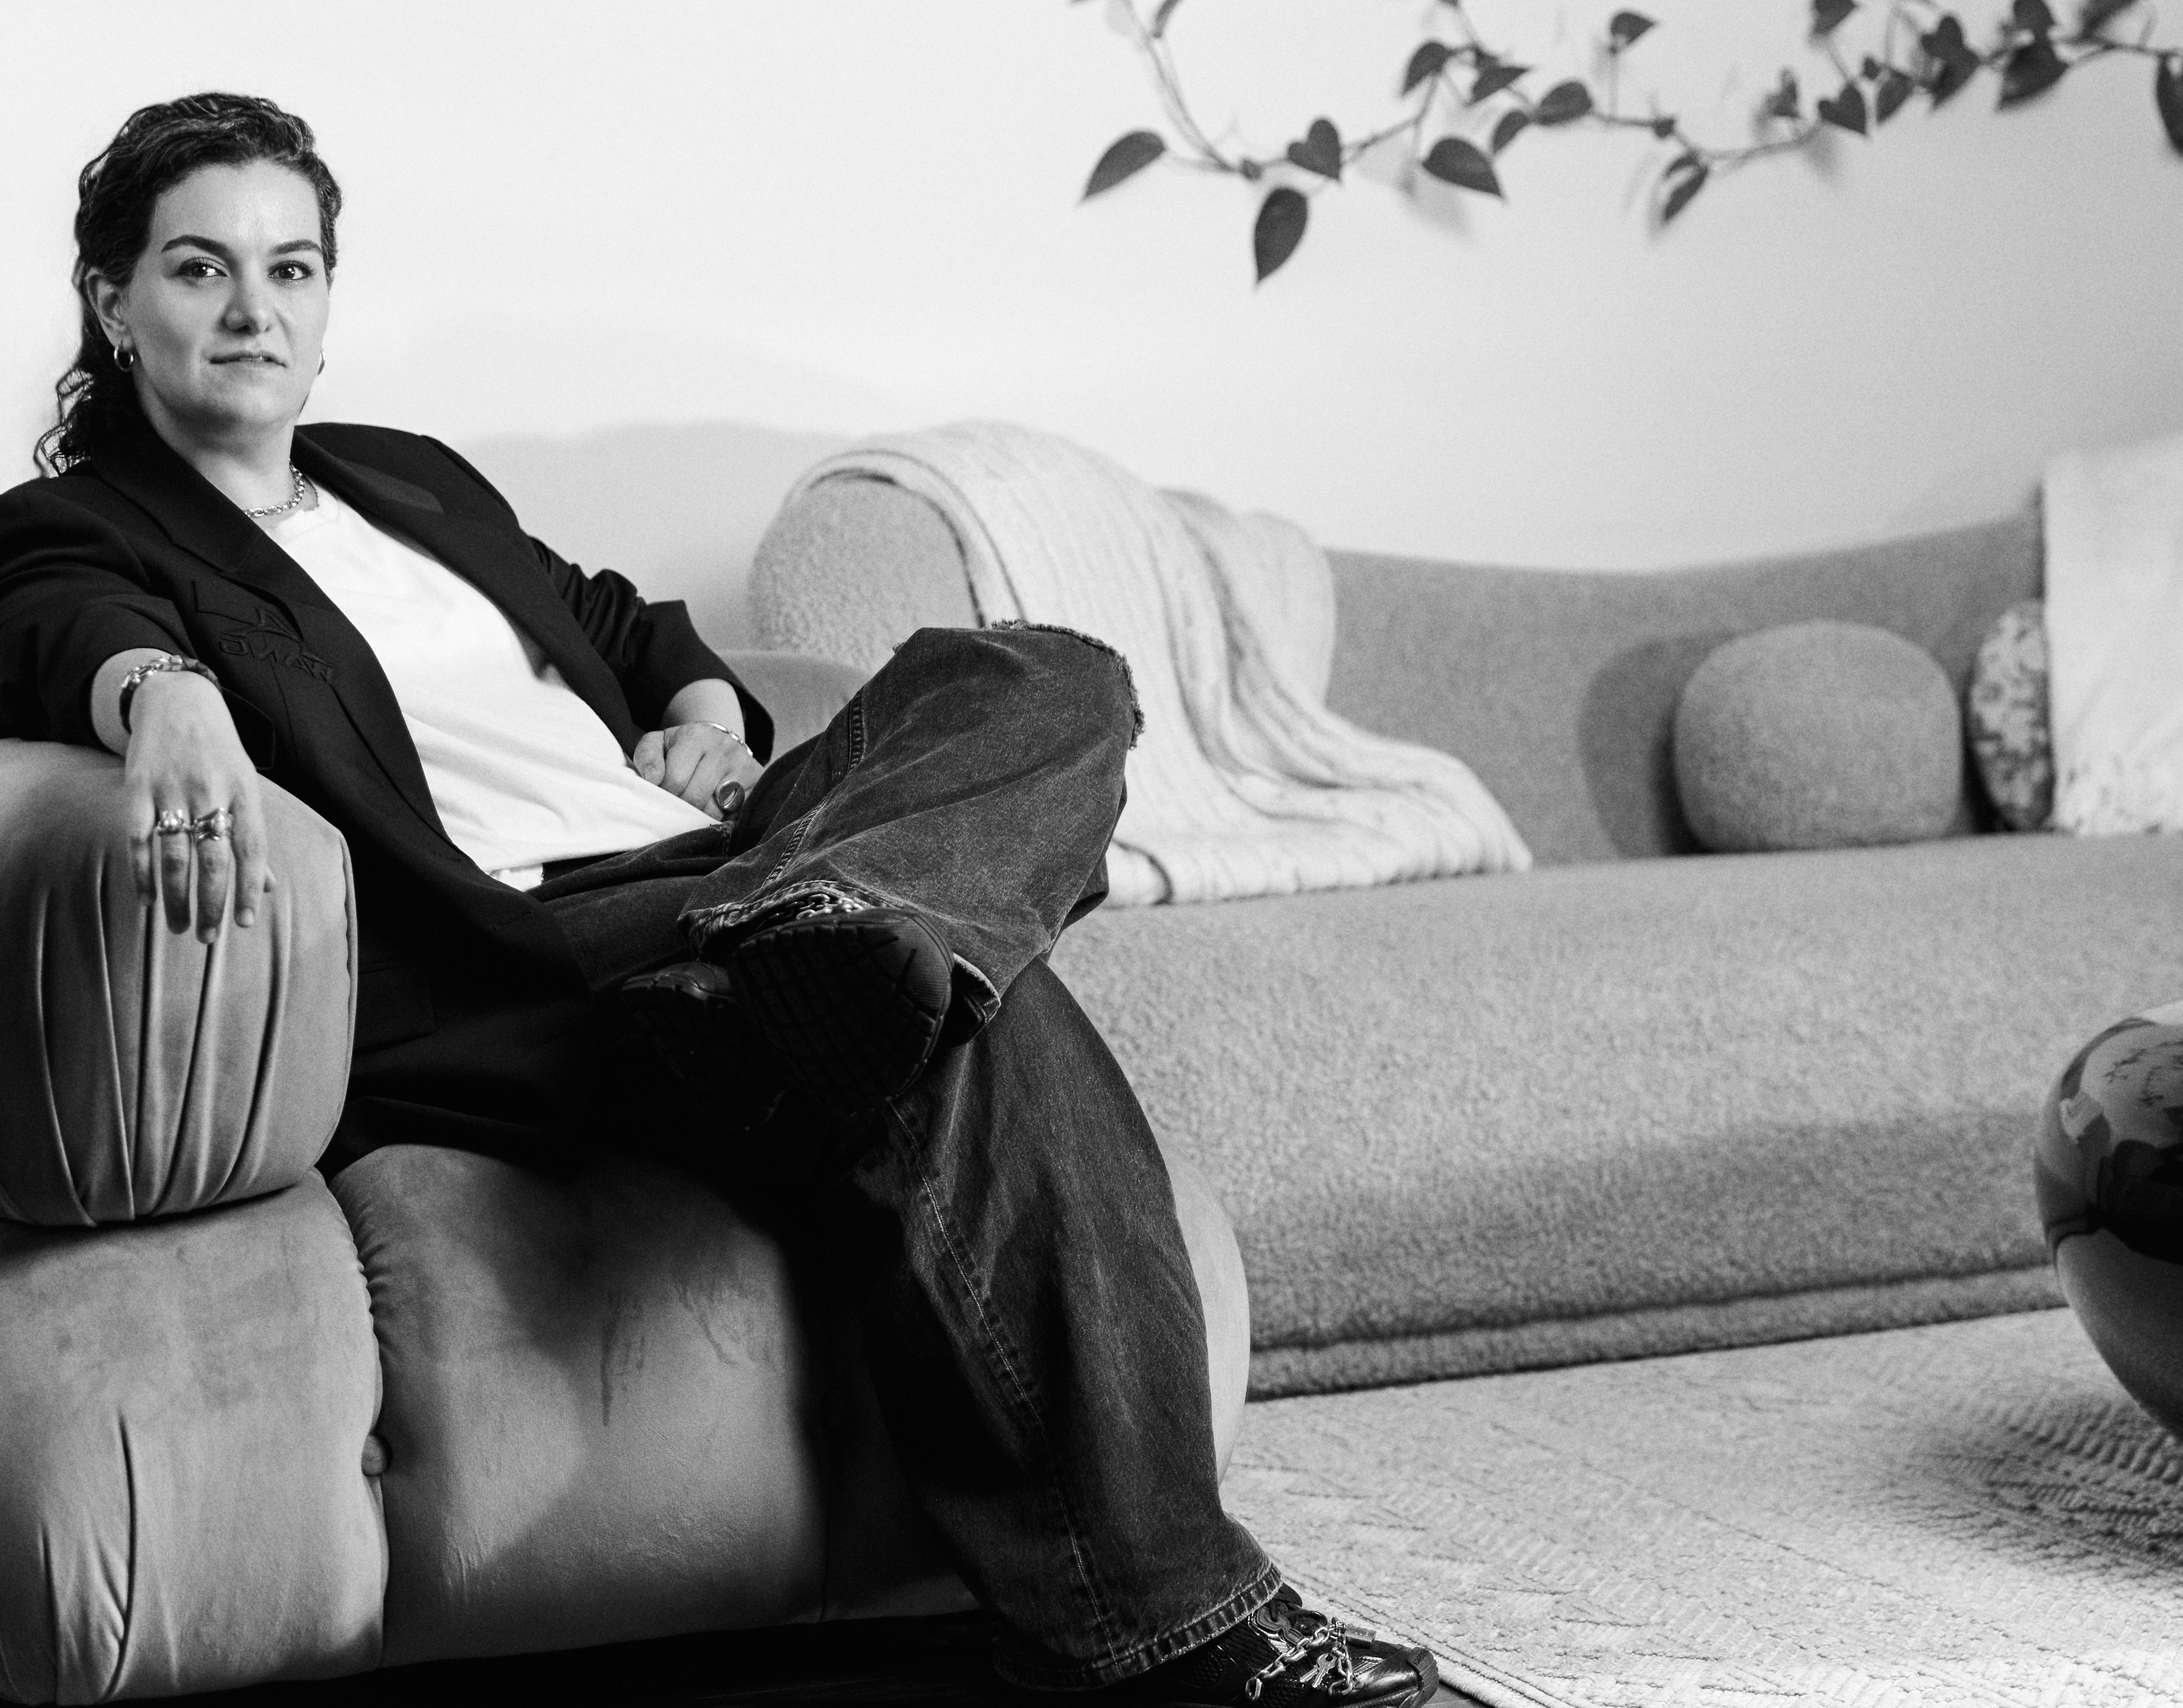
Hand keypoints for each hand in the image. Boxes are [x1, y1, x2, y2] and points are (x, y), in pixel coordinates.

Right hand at [123, 670, 275, 941]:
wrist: (178, 701)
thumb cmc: (220, 753)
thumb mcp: (247, 786)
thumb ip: (252, 836)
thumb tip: (267, 887)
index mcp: (244, 792)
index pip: (251, 849)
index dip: (247, 889)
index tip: (244, 924)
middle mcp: (211, 792)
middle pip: (213, 858)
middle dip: (211, 903)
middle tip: (208, 937)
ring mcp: (172, 790)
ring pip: (174, 856)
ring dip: (176, 897)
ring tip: (180, 927)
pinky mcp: (138, 788)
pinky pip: (139, 839)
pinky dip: (142, 873)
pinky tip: (146, 900)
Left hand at [632, 721, 764, 820]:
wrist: (719, 743)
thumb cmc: (681, 750)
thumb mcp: (658, 745)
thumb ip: (647, 758)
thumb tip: (653, 780)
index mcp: (696, 735)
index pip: (674, 781)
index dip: (664, 796)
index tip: (663, 796)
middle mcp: (724, 747)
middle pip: (695, 798)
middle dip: (682, 809)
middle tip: (678, 807)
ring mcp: (744, 765)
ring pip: (716, 810)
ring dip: (701, 817)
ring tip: (697, 808)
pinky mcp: (758, 783)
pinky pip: (736, 814)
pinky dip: (723, 818)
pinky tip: (717, 810)